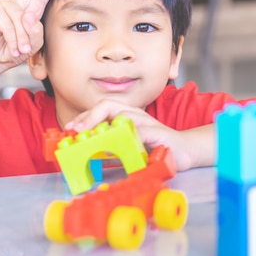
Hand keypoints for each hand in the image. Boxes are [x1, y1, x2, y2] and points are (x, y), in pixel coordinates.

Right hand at [0, 0, 55, 70]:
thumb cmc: (16, 50)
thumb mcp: (34, 42)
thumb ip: (36, 30)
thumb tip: (27, 18)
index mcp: (29, 7)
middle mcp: (17, 2)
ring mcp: (5, 5)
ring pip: (23, 18)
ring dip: (24, 38)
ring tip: (21, 50)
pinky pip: (11, 25)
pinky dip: (14, 39)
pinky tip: (12, 48)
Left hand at [65, 99, 195, 170]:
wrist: (185, 151)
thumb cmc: (155, 147)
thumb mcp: (128, 146)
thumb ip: (111, 145)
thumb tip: (88, 151)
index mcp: (127, 115)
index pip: (101, 108)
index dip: (84, 115)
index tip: (70, 127)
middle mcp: (136, 114)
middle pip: (109, 104)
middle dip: (90, 115)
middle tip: (77, 129)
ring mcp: (148, 122)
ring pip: (124, 114)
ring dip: (106, 123)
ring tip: (90, 134)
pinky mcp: (160, 134)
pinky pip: (143, 131)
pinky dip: (130, 136)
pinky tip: (119, 145)